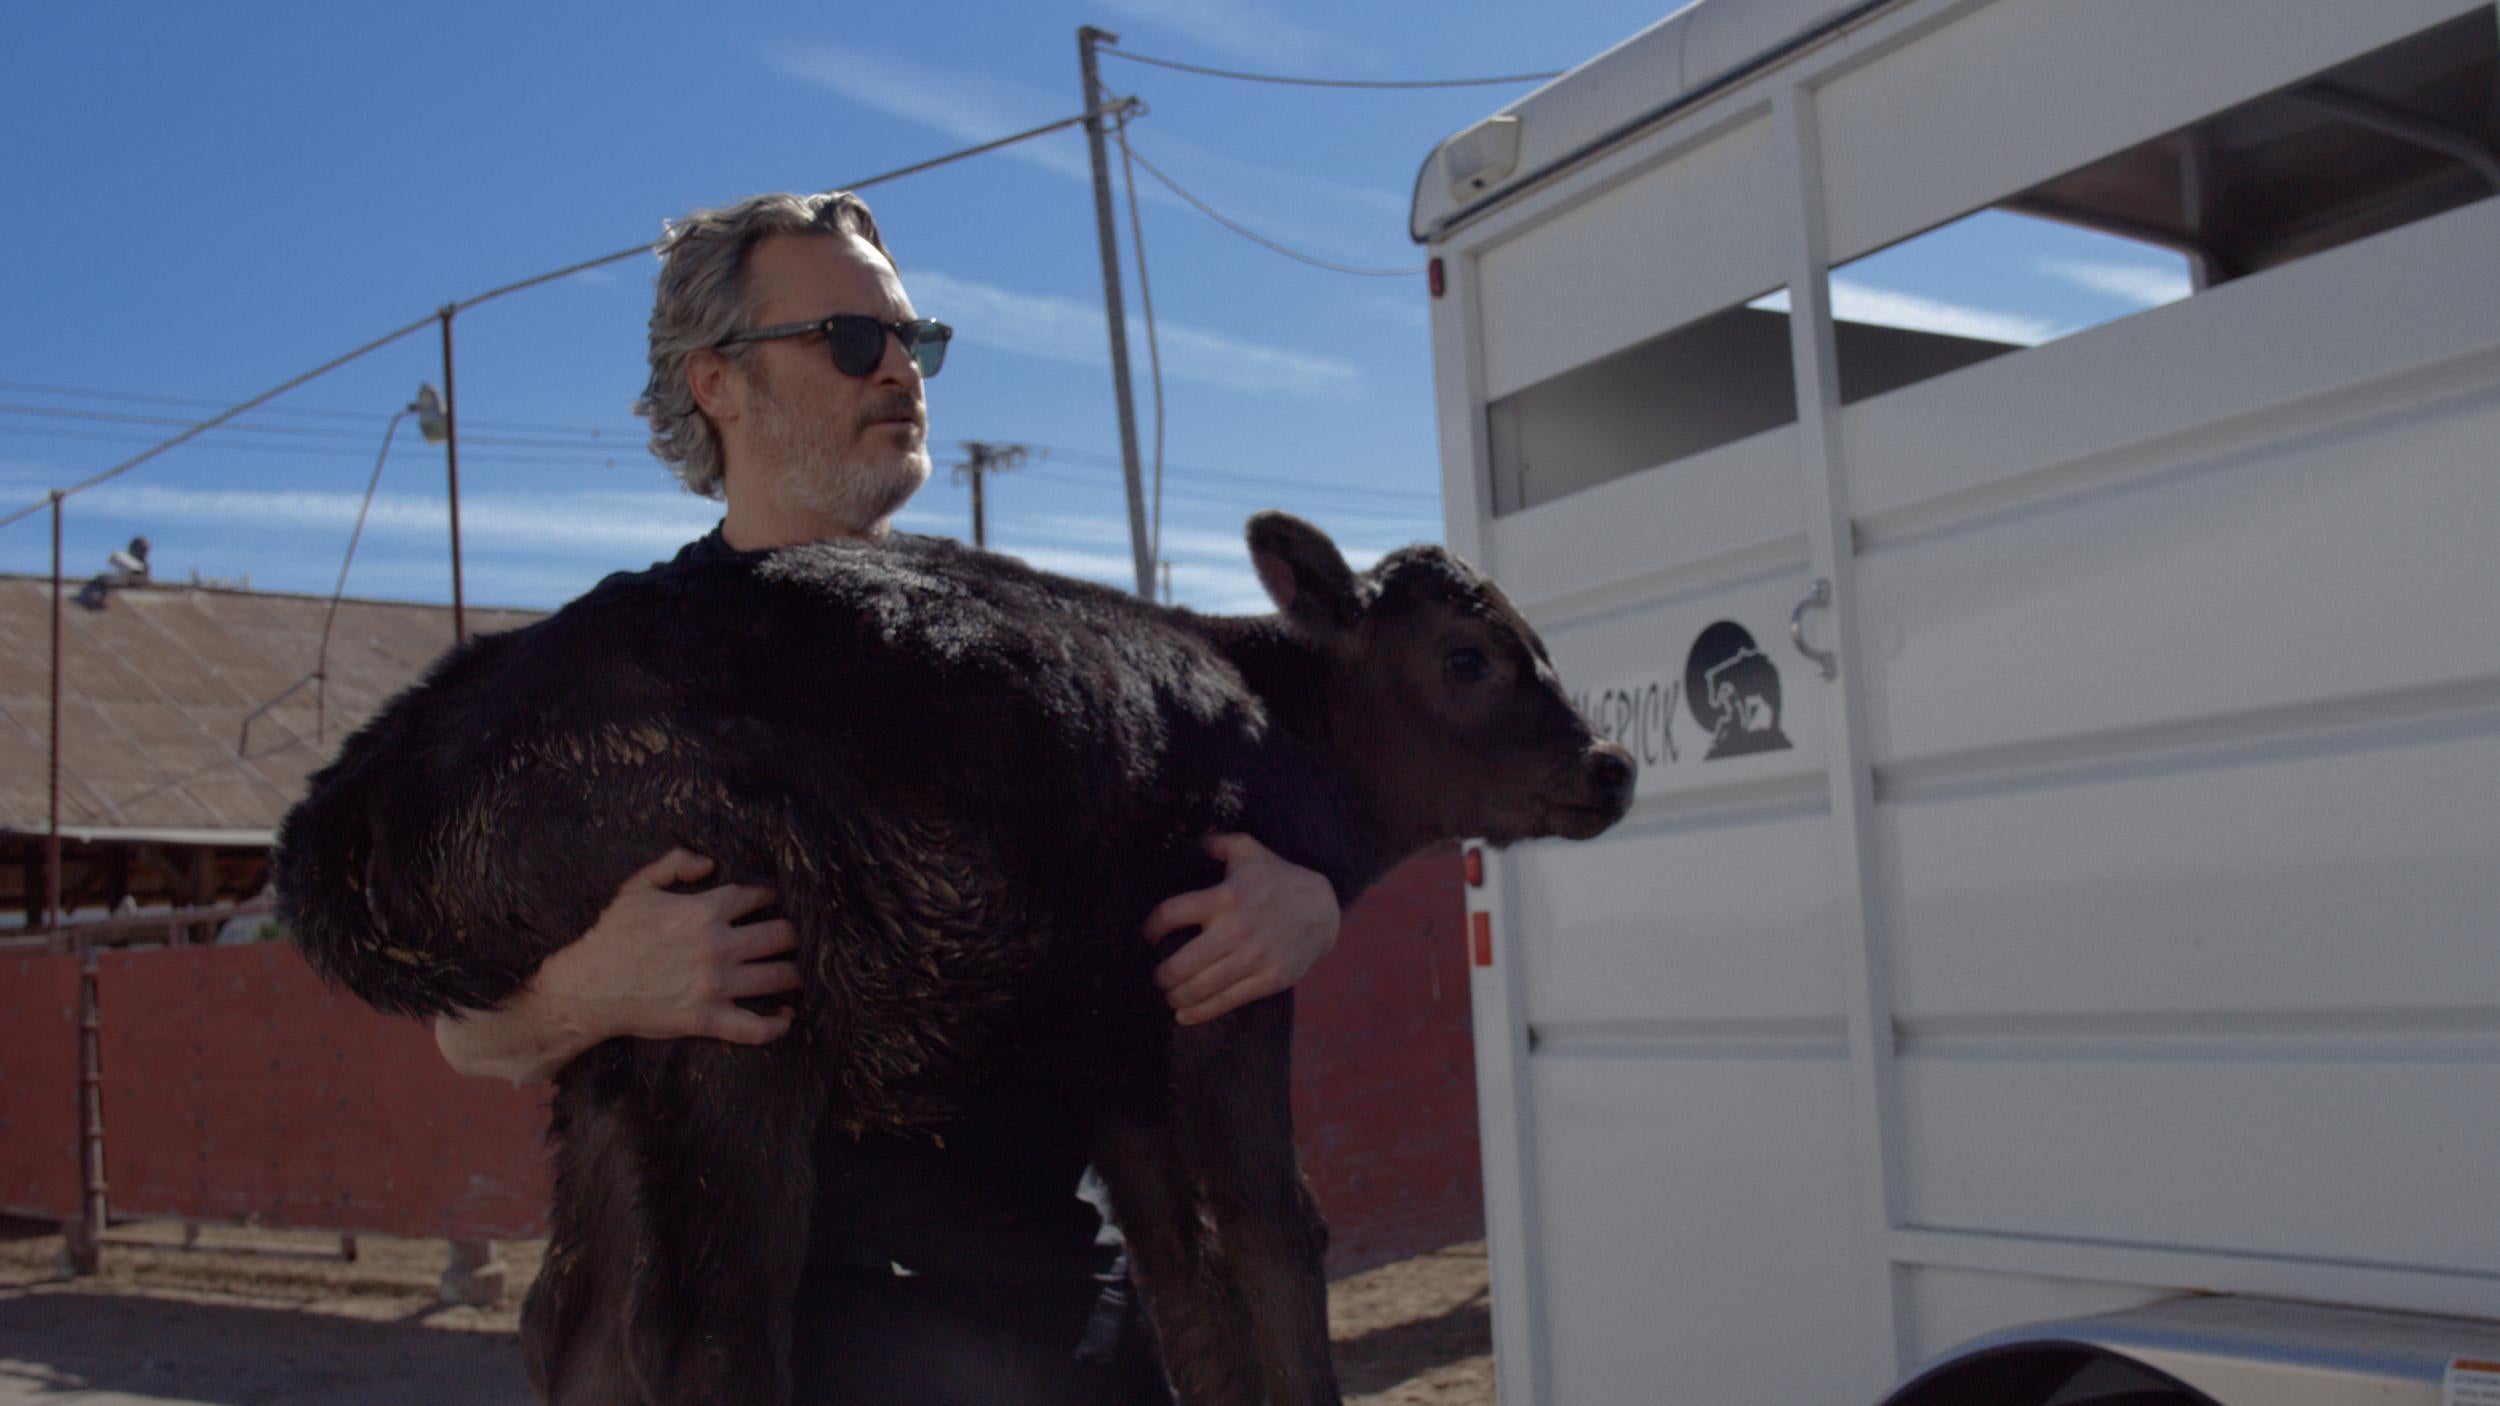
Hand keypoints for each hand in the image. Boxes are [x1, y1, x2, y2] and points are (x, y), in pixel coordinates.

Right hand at [434, 848, 798, 1082]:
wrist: (587, 988)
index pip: (759, 896)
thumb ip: (674, 863)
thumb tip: (710, 863)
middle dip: (791, 934)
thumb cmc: (611, 936)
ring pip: (780, 976)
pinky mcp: (709, 1019)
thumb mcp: (636, 887)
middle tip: (790, 938)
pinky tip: (785, 1014)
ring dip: (793, 973)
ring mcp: (716, 985)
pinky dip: (779, 1023)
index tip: (774, 903)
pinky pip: (758, 1027)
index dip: (772, 898)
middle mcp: (718, 945)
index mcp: (704, 910)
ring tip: (795, 972)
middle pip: (782, 935)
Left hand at [1141, 833, 1338, 1025]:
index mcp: (1224, 898)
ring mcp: (1253, 958)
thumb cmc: (1279, 879)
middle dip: (1162, 975)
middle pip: (1180, 964)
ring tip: (1171, 994)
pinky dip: (1199, 1013)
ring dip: (1176, 996)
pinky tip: (1184, 1014)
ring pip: (1199, 988)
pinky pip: (1226, 1001)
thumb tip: (1194, 840)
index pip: (1171, 914)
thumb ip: (1218, 842)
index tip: (1148, 937)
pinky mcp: (1269, 979)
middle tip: (1159, 975)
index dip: (1152, 928)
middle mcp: (1235, 930)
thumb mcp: (1250, 851)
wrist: (1322, 908)